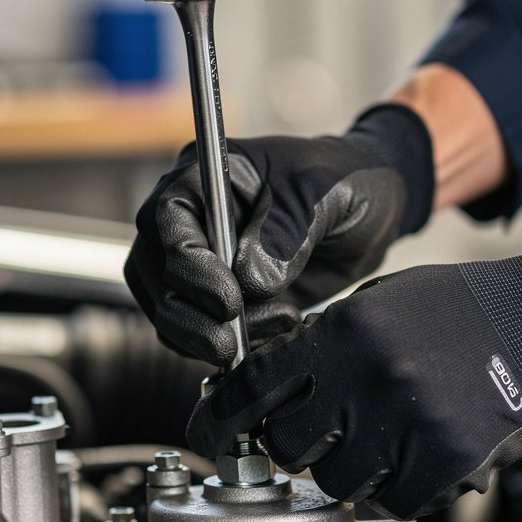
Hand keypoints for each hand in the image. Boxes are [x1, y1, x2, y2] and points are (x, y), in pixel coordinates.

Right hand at [124, 104, 432, 365]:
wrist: (369, 211)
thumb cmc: (346, 179)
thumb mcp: (325, 191)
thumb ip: (286, 229)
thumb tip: (248, 276)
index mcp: (204, 177)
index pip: (164, 221)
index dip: (188, 266)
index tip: (229, 300)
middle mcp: (190, 220)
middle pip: (152, 274)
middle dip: (187, 316)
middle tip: (230, 342)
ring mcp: (199, 263)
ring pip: (168, 310)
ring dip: (208, 336)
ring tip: (275, 326)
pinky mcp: (217, 299)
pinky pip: (196, 333)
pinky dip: (229, 345)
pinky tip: (275, 331)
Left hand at [186, 228, 521, 518]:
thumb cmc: (457, 309)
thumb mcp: (376, 304)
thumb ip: (321, 344)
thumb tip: (269, 384)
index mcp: (344, 331)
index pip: (255, 383)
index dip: (220, 416)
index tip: (207, 437)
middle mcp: (366, 376)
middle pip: (287, 445)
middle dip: (293, 447)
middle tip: (316, 437)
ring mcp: (406, 420)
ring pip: (335, 480)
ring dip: (345, 471)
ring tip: (377, 443)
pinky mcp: (445, 457)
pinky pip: (392, 501)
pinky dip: (395, 491)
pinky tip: (410, 461)